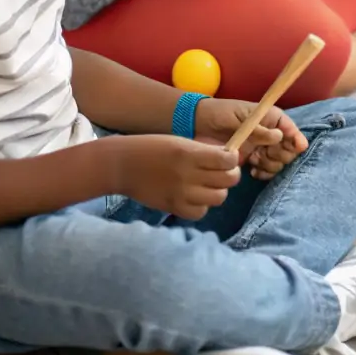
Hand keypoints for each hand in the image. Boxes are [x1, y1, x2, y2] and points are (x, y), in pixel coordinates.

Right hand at [113, 134, 239, 218]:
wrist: (123, 165)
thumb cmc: (152, 148)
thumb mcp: (179, 142)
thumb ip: (203, 152)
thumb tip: (228, 160)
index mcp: (190, 153)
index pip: (228, 161)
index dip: (233, 159)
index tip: (228, 158)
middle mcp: (188, 175)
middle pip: (228, 181)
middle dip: (230, 175)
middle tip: (222, 172)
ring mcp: (181, 194)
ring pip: (218, 198)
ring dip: (217, 191)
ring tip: (208, 185)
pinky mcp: (173, 208)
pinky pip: (200, 212)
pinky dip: (202, 206)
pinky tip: (195, 197)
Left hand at [195, 98, 307, 179]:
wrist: (198, 126)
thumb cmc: (219, 113)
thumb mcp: (238, 116)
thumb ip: (258, 128)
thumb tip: (279, 136)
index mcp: (268, 117)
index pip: (289, 127)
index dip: (296, 137)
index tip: (298, 147)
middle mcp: (268, 133)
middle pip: (287, 148)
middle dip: (281, 154)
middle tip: (266, 154)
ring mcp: (260, 148)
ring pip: (278, 161)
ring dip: (271, 164)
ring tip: (256, 161)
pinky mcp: (251, 160)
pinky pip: (265, 170)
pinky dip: (264, 173)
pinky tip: (254, 172)